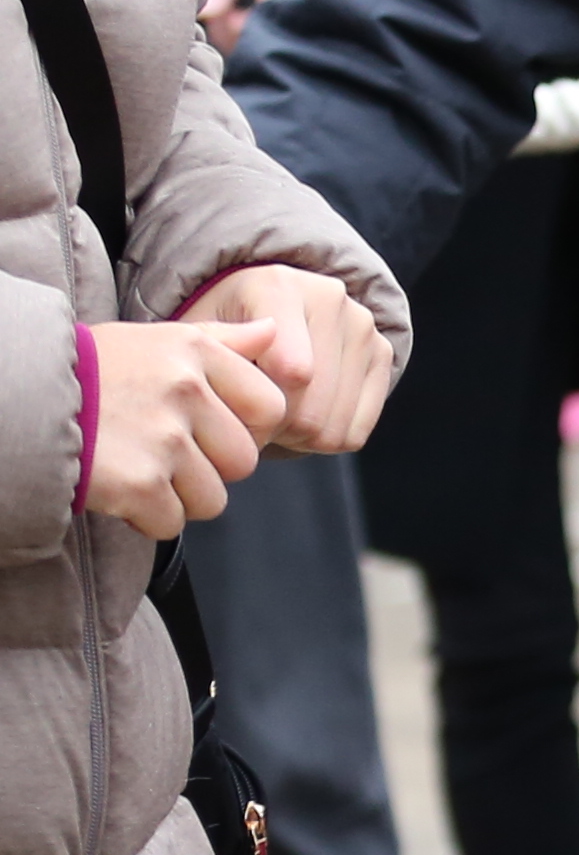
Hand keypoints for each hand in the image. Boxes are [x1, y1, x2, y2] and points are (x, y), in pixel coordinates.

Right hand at [79, 320, 282, 537]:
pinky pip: (173, 523)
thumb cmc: (89, 372)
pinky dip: (148, 520)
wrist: (16, 397)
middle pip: (243, 461)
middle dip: (209, 469)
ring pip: (212, 499)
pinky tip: (121, 494)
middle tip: (165, 457)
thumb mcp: (154, 340)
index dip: (245, 429)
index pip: (270, 408)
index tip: (211, 431)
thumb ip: (222, 340)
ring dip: (178, 498)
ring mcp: (163, 439)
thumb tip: (276, 331)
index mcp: (196, 352)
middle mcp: (186, 392)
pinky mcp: (138, 483)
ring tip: (140, 473)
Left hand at [182, 262, 392, 455]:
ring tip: (273, 416)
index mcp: (278, 286)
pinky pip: (356, 431)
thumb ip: (218, 358)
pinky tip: (302, 416)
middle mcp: (331, 298)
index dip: (256, 410)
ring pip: (334, 427)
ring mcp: (362, 326)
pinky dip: (326, 438)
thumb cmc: (218, 336)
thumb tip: (292, 375)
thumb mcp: (196, 342)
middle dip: (273, 429)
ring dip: (298, 438)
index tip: (229, 407)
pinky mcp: (382, 353)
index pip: (292, 374)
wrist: (255, 316)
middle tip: (246, 419)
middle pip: (311, 408)